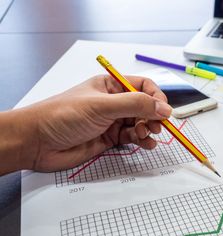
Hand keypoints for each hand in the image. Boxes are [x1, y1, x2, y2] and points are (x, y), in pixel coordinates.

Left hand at [18, 75, 171, 171]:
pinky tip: (146, 144)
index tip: (165, 111)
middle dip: (154, 116)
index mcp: (110, 85)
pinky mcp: (110, 139)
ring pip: (141, 123)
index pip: (142, 86)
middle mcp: (113, 102)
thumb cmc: (62, 116)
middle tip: (157, 127)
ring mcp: (111, 121)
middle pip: (145, 106)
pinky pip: (133, 137)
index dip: (156, 97)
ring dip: (148, 130)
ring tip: (147, 136)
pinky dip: (143, 141)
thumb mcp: (102, 106)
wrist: (38, 142)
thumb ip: (135, 105)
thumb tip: (164, 108)